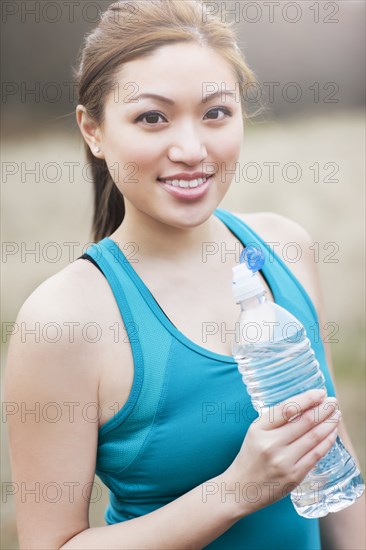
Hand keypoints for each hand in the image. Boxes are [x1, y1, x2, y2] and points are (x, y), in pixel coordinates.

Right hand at [223, 389, 339, 515]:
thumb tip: (305, 406)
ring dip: (328, 424)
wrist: (240, 489)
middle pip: (304, 422)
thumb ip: (276, 421)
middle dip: (322, 410)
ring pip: (313, 437)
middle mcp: (271, 444)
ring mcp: (283, 461)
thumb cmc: (250, 457)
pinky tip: (331, 433)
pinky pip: (315, 455)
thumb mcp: (255, 432)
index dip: (307, 399)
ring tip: (336, 415)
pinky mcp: (293, 476)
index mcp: (259, 429)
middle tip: (332, 402)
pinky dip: (326, 442)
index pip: (287, 408)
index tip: (319, 393)